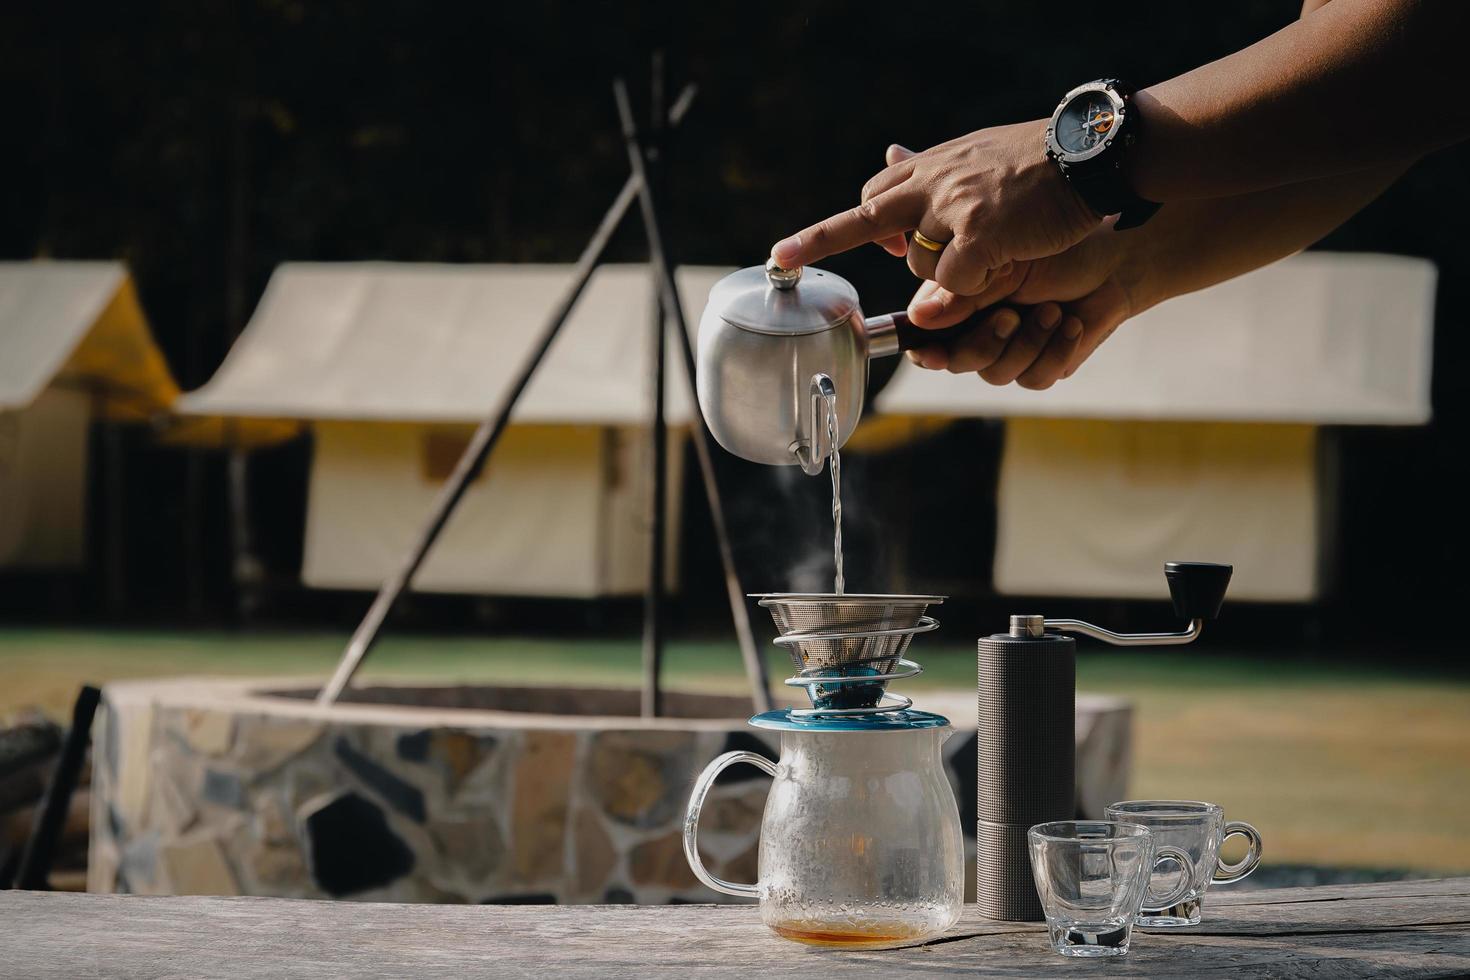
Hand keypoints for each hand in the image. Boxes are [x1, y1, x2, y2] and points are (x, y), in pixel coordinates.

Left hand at [770, 123, 1099, 294]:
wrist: (1090, 154)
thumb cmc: (1043, 163)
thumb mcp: (978, 157)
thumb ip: (934, 173)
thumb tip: (891, 156)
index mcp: (933, 167)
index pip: (873, 194)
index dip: (839, 229)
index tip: (786, 251)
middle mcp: (933, 182)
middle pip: (864, 218)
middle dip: (820, 239)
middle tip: (782, 257)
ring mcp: (952, 206)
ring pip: (923, 263)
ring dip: (951, 271)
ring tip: (998, 248)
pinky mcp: (978, 232)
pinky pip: (956, 281)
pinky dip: (976, 285)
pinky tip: (1008, 263)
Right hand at [902, 224, 1140, 388]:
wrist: (1112, 260)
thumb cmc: (1054, 249)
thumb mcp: (1000, 262)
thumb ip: (958, 293)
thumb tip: (918, 317)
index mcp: (959, 304)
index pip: (926, 339)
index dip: (925, 350)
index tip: (930, 352)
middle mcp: (980, 331)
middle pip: (958, 362)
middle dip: (984, 343)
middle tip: (1010, 315)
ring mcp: (1011, 352)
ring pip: (997, 374)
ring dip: (1028, 342)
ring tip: (1053, 310)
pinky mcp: (1044, 365)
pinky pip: (1034, 378)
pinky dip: (1055, 350)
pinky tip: (1072, 323)